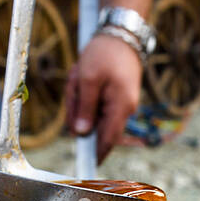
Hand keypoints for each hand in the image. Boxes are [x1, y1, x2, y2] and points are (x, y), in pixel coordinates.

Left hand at [65, 33, 142, 161]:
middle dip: (78, 111)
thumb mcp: (87, 79)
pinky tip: (84, 76)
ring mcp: (121, 103)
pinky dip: (85, 93)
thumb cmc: (104, 54)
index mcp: (120, 107)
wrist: (121, 34)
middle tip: (75, 86)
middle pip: (95, 125)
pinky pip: (96, 103)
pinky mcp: (116, 97)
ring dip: (80, 98)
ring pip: (93, 113)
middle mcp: (124, 109)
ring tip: (80, 76)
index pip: (108, 140)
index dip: (96, 154)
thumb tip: (80, 134)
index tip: (86, 166)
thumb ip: (83, 109)